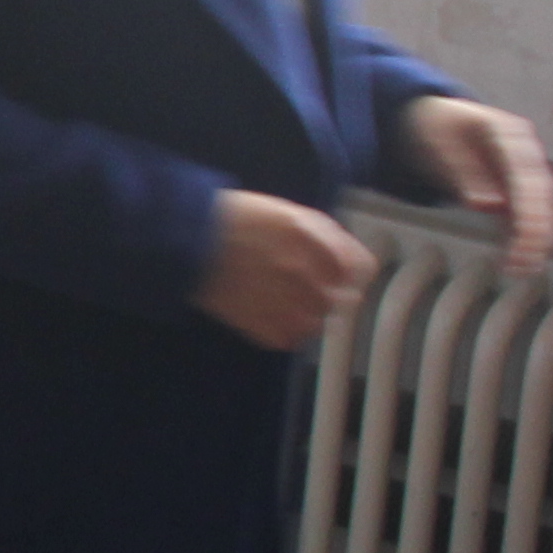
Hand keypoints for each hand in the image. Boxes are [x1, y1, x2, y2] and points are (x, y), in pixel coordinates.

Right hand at [192, 191, 374, 352]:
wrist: (189, 241)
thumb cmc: (239, 219)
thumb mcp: (291, 214)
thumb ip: (328, 237)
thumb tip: (352, 261)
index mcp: (319, 242)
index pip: (362, 268)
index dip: (351, 269)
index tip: (340, 270)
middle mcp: (310, 276)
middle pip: (343, 299)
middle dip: (329, 291)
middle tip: (302, 282)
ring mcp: (288, 305)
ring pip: (319, 322)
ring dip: (307, 313)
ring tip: (282, 298)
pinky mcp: (266, 329)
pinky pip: (291, 339)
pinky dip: (284, 329)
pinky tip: (267, 310)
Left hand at [400, 96, 552, 272]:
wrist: (429, 119)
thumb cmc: (432, 127)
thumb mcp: (436, 142)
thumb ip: (462, 171)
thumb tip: (488, 205)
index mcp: (507, 131)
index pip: (525, 171)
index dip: (529, 204)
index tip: (526, 234)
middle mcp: (523, 152)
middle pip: (540, 192)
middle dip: (535, 229)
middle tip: (524, 262)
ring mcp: (521, 172)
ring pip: (539, 208)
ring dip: (535, 241)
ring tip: (522, 270)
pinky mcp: (512, 190)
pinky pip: (523, 216)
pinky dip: (522, 241)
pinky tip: (518, 266)